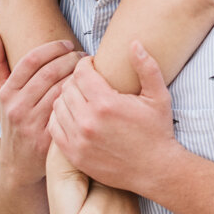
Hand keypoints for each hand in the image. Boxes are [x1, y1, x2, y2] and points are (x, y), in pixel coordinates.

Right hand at [0, 31, 82, 187]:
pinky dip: (80, 99)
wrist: (17, 166)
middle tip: (85, 56)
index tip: (69, 45)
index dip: (53, 48)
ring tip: (90, 70)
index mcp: (6, 92)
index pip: (32, 60)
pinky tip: (90, 92)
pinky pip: (69, 112)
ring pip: (62, 90)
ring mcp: (32, 124)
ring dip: (79, 77)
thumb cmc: (13, 122)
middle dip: (71, 60)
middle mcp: (16, 107)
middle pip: (49, 73)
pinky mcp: (47, 139)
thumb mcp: (0, 95)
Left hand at [49, 42, 177, 194]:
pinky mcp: (74, 155)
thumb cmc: (157, 132)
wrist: (155, 170)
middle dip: (76, 81)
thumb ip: (147, 67)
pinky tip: (74, 116)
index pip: (80, 72)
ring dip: (67, 98)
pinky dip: (60, 118)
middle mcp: (88, 121)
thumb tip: (134, 43)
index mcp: (106, 103)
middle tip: (87, 82)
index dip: (85, 65)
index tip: (93, 67)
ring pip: (58, 106)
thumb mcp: (159, 97)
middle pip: (67, 88)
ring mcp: (79, 140)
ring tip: (81, 98)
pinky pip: (54, 127)